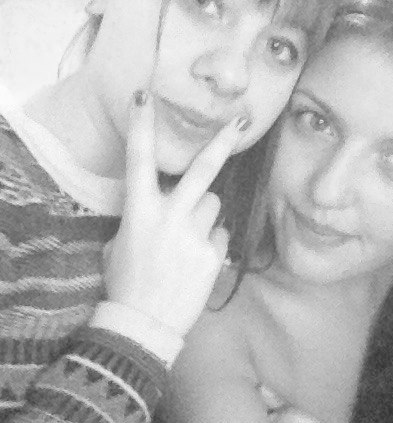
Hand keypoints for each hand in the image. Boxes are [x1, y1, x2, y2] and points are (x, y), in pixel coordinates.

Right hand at [104, 90, 249, 336]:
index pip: (140, 161)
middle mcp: (169, 218)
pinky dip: (212, 243)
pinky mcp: (213, 256)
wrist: (143, 324)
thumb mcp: (121, 245)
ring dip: (205, 214)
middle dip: (221, 143)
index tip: (144, 97)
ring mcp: (194, 236)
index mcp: (139, 213)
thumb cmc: (125, 282)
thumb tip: (161, 210)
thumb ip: (143, 220)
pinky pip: (221, 236)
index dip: (142, 127)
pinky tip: (197, 260)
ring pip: (214, 206)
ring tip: (189, 239)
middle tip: (241, 121)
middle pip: (202, 171)